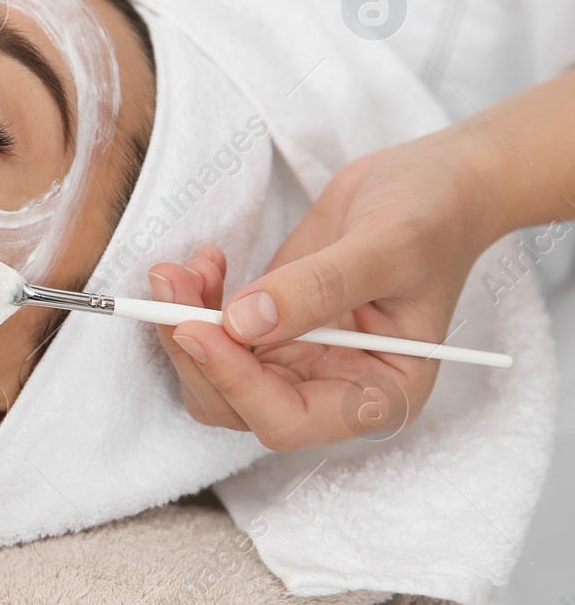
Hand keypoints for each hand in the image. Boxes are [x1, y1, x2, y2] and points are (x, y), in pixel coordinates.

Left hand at [147, 131, 499, 450]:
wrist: (432, 184)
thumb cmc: (434, 216)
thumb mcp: (387, 246)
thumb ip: (318, 288)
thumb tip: (243, 324)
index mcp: (378, 396)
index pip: (287, 420)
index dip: (235, 383)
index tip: (194, 328)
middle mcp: (333, 390)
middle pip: (235, 403)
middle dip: (194, 349)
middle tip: (169, 284)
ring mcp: (299, 360)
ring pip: (215, 371)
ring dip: (184, 323)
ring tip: (181, 269)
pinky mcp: (273, 327)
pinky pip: (217, 335)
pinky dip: (197, 303)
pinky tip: (206, 263)